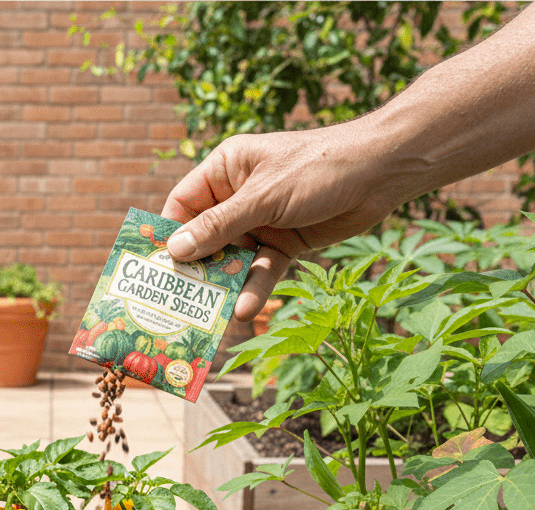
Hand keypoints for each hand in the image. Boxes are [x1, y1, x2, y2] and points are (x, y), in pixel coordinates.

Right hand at [160, 127, 408, 320]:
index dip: (168, 235)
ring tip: (210, 316)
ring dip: (224, 286)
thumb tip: (175, 250)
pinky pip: (261, 270)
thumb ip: (220, 226)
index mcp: (225, 170)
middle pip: (205, 238)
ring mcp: (261, 222)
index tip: (153, 267)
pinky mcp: (284, 243)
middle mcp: (237, 196)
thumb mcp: (264, 197)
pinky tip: (247, 311)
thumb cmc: (318, 167)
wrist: (381, 173)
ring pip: (233, 260)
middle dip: (194, 269)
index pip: (183, 205)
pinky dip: (255, 289)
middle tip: (175, 301)